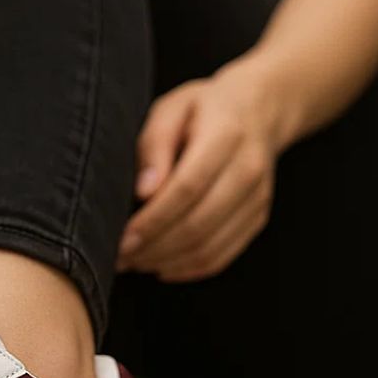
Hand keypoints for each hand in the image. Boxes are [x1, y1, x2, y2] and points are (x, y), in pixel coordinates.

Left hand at [116, 61, 281, 281]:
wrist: (258, 110)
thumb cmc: (202, 108)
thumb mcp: (171, 109)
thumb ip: (154, 146)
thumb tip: (143, 193)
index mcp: (225, 136)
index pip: (188, 188)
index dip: (153, 219)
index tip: (122, 237)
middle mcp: (248, 170)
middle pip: (199, 224)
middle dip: (154, 247)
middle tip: (118, 256)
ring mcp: (258, 198)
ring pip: (211, 247)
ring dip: (167, 262)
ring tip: (133, 262)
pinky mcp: (258, 217)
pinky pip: (223, 255)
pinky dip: (189, 268)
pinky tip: (160, 266)